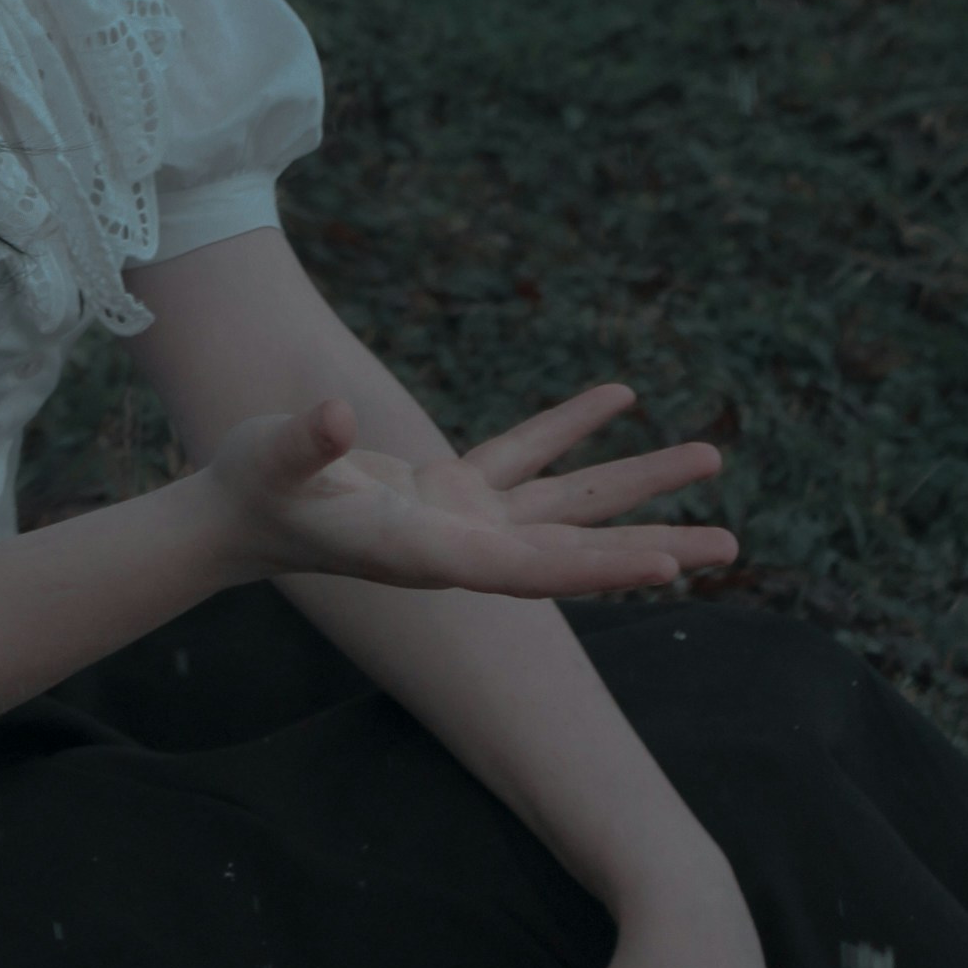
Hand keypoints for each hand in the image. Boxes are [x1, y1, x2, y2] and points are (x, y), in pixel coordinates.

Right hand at [199, 383, 736, 600]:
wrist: (236, 514)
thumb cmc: (251, 490)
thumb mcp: (272, 461)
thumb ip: (305, 442)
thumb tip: (333, 416)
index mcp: (430, 550)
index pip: (531, 565)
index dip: (599, 567)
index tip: (666, 567)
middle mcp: (461, 546)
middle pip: (574, 547)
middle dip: (652, 543)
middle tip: (731, 545)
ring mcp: (461, 520)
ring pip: (567, 505)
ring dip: (634, 486)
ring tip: (707, 460)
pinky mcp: (451, 492)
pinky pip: (527, 458)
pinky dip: (570, 429)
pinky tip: (618, 399)